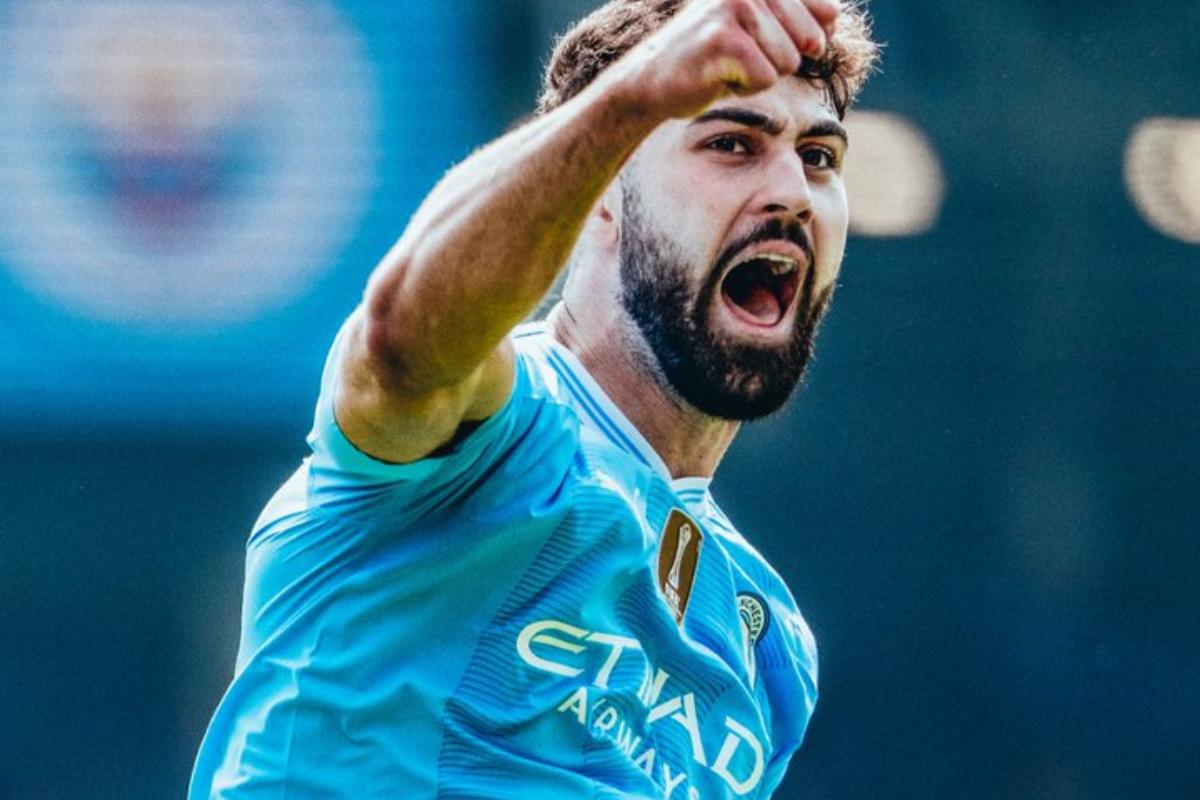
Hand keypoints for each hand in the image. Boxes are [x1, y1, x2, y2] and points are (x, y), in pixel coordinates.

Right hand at [608, 0, 840, 120]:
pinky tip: (719, 76)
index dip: (806, 39)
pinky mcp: (723, 37)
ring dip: (760, 74)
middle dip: (780, 60)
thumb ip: (797, 16)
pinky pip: (765, 78)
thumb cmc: (712, 55)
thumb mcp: (758, 26)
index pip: (825, 10)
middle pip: (808, 41)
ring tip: (728, 64)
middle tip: (741, 56)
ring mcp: (735, 5)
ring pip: (788, 62)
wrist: (654, 79)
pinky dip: (745, 87)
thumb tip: (834, 19)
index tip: (768, 44)